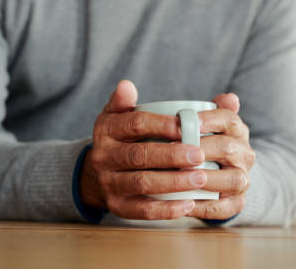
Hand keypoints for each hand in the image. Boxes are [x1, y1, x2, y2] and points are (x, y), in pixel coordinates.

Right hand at [79, 80, 208, 219]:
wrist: (94, 174)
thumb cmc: (118, 139)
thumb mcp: (115, 116)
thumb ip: (124, 100)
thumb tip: (126, 85)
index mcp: (106, 130)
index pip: (134, 124)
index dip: (160, 125)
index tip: (185, 126)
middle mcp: (104, 157)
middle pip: (139, 155)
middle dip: (171, 155)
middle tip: (200, 155)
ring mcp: (110, 183)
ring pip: (142, 183)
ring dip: (173, 182)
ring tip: (201, 178)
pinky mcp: (117, 206)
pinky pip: (142, 210)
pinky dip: (165, 210)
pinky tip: (188, 205)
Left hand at [186, 93, 256, 220]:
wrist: (220, 173)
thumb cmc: (203, 143)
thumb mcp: (204, 124)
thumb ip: (208, 109)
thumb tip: (229, 97)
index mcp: (236, 130)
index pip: (228, 118)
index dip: (208, 119)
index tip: (186, 121)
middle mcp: (244, 154)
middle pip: (228, 147)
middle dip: (201, 148)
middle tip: (174, 150)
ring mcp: (243, 179)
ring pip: (232, 179)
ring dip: (206, 178)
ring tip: (180, 177)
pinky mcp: (237, 203)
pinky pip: (224, 207)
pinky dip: (204, 207)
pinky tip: (184, 204)